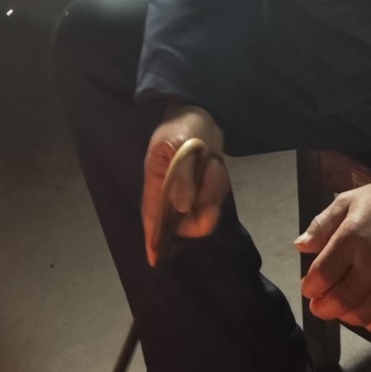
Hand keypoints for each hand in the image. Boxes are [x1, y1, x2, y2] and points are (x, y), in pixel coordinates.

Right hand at [141, 106, 228, 264]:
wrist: (201, 113)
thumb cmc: (183, 126)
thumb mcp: (179, 144)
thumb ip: (181, 176)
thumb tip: (180, 206)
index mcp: (156, 180)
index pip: (151, 214)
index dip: (152, 237)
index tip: (154, 259)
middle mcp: (170, 193)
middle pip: (185, 221)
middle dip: (203, 207)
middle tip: (212, 181)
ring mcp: (188, 193)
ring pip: (204, 211)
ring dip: (213, 189)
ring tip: (212, 164)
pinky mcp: (202, 191)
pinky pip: (214, 200)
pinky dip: (219, 184)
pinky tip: (216, 166)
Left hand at [296, 179, 370, 335]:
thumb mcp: (346, 201)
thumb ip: (321, 225)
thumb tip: (301, 246)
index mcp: (353, 238)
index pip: (322, 275)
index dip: (309, 286)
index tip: (308, 288)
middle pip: (340, 300)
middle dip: (322, 307)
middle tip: (318, 305)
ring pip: (361, 315)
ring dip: (344, 316)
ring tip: (339, 307)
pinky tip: (364, 313)